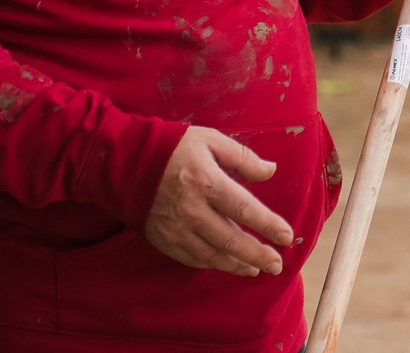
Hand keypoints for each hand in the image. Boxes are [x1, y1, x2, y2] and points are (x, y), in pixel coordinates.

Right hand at [143, 126, 295, 276]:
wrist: (123, 162)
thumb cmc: (171, 146)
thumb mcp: (209, 139)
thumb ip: (241, 157)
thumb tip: (270, 171)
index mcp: (206, 182)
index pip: (245, 209)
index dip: (268, 225)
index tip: (287, 237)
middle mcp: (192, 210)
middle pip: (231, 240)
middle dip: (258, 255)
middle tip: (276, 265)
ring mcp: (176, 228)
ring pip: (213, 255)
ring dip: (237, 265)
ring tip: (256, 269)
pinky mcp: (163, 238)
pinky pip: (192, 258)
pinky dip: (213, 263)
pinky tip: (227, 264)